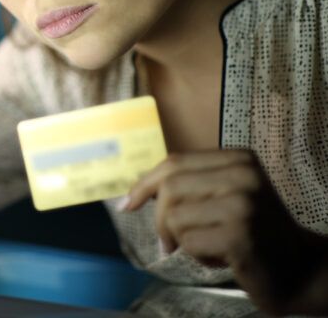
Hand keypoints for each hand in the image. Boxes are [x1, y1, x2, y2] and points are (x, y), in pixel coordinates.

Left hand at [121, 149, 327, 315]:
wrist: (302, 269)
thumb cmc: (254, 233)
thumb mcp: (226, 196)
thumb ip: (189, 185)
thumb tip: (133, 191)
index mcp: (239, 158)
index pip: (174, 163)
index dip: (144, 184)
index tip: (127, 204)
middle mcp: (243, 175)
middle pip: (169, 188)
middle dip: (159, 220)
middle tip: (168, 243)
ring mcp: (244, 204)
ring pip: (174, 217)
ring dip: (182, 241)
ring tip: (210, 248)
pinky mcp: (240, 235)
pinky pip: (189, 242)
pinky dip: (197, 256)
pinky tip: (223, 260)